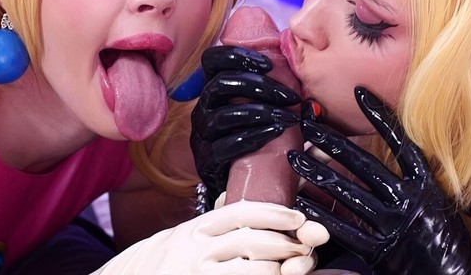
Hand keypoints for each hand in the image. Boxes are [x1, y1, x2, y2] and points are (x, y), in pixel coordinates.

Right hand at [92, 200, 328, 274]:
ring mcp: (199, 274)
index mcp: (196, 229)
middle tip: (304, 248)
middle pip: (253, 241)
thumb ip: (217, 223)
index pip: (242, 211)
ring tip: (290, 270)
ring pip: (255, 270)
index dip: (274, 213)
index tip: (297, 217)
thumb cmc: (167, 262)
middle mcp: (197, 250)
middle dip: (286, 244)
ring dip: (278, 270)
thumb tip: (255, 203)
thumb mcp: (188, 236)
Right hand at [190, 46, 300, 209]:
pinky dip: (253, 137)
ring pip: (223, 115)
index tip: (268, 64)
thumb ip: (269, 84)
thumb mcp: (257, 106)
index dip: (236, 55)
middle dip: (259, 86)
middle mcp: (202, 108)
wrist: (238, 184)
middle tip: (291, 97)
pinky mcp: (207, 160)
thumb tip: (298, 62)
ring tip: (288, 119)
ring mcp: (202, 135)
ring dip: (260, 113)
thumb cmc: (255, 135)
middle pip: (221, 84)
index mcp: (213, 89)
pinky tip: (274, 134)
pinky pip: (226, 146)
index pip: (212, 59)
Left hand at [288, 87, 470, 274]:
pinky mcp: (379, 251)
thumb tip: (392, 153)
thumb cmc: (449, 242)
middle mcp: (409, 201)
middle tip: (308, 125)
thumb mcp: (439, 203)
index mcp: (428, 186)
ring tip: (295, 158)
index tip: (360, 93)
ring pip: (348, 193)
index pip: (402, 142)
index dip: (380, 116)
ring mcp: (393, 226)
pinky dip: (321, 214)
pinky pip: (344, 229)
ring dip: (318, 173)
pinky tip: (302, 201)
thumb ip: (416, 180)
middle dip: (332, 142)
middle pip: (364, 164)